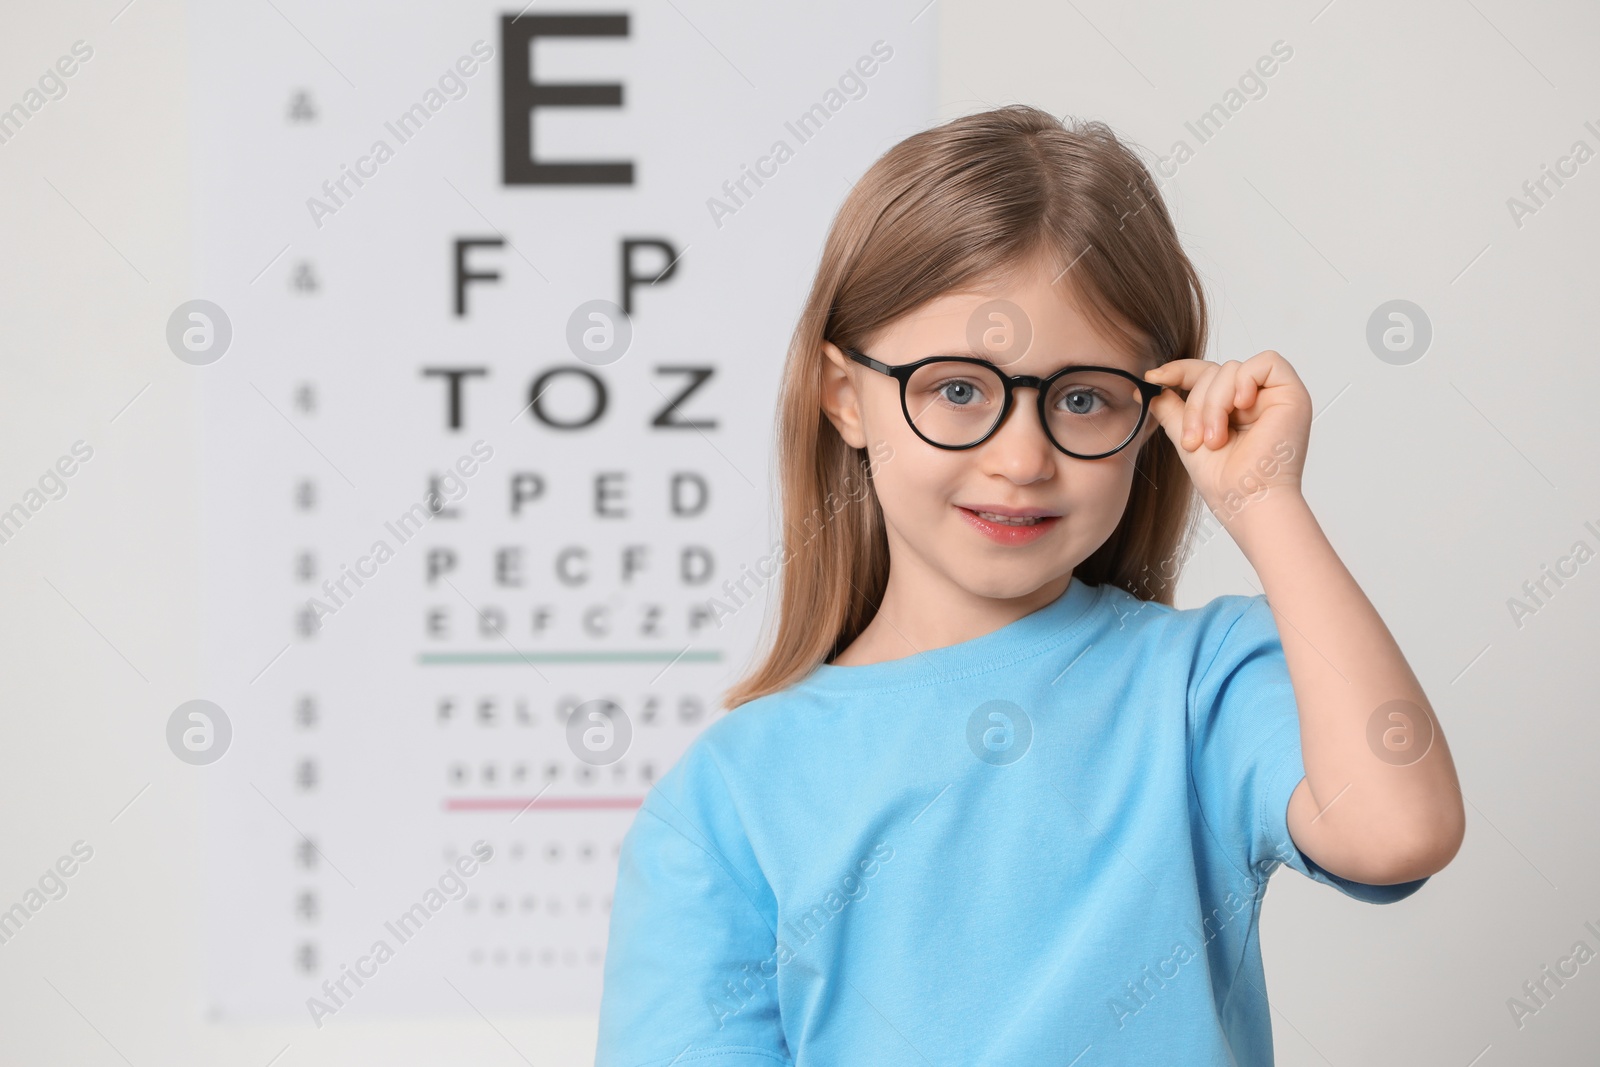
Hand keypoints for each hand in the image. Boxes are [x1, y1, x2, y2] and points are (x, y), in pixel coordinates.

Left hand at [1142, 351, 1310, 524]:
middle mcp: (1254, 399)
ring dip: (1215, 403)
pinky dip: (1246, 381)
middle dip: (1197, 404)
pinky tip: (1241, 406)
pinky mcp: (1293, 394)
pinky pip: (1268, 362)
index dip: (1179, 371)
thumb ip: (1172, 410)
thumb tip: (1150, 388)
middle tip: (1195, 439)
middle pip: (1215, 371)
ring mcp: (1274, 396)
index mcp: (1232, 409)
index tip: (1153, 379)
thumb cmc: (1225, 482)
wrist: (1246, 501)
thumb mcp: (1188, 438)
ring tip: (1216, 438)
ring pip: (1232, 368)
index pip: (1205, 374)